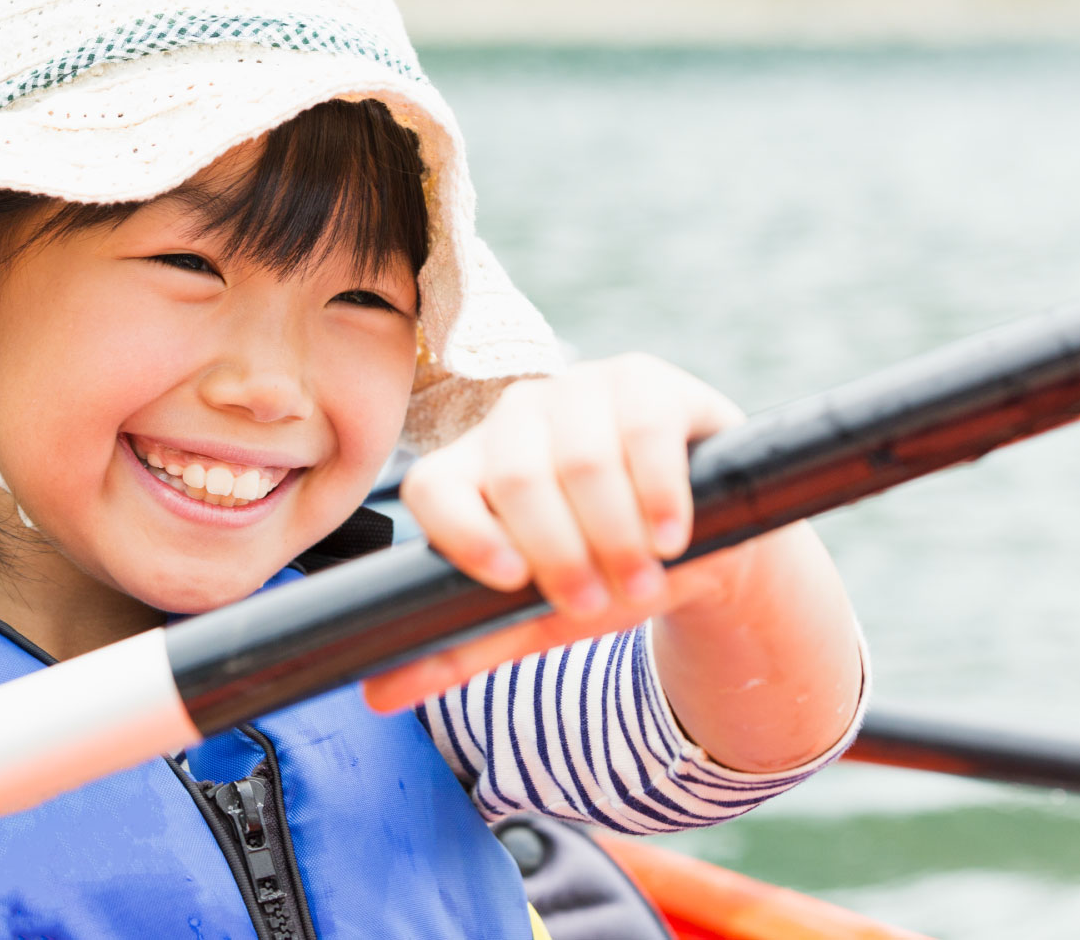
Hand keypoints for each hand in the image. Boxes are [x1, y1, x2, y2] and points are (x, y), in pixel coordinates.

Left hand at [365, 353, 748, 712]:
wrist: (703, 541)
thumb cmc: (603, 571)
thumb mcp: (535, 615)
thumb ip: (461, 648)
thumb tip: (377, 696)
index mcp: (472, 467)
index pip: (433, 486)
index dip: (463, 534)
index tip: (509, 582)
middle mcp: (516, 418)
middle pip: (515, 478)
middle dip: (560, 554)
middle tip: (597, 603)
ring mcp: (580, 390)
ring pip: (581, 460)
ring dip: (616, 536)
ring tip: (642, 582)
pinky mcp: (645, 382)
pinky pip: (644, 433)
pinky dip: (658, 495)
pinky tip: (668, 535)